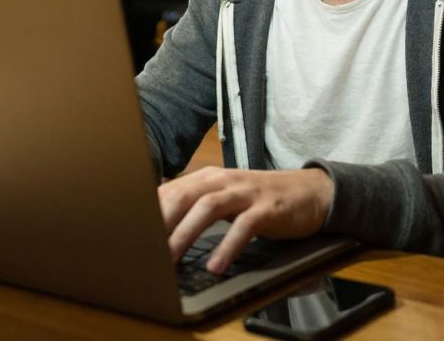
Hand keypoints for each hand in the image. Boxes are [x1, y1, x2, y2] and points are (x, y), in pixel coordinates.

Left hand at [158, 167, 333, 273]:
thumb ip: (196, 206)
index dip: (149, 211)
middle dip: (160, 221)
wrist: (311, 192)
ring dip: (186, 233)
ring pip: (208, 207)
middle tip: (143, 247)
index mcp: (208, 178)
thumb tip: (161, 225)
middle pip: (183, 195)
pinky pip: (244, 227)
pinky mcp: (266, 209)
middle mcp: (223, 180)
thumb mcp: (225, 198)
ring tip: (170, 258)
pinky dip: (228, 246)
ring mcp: (245, 193)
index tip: (131, 232)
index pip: (170, 190)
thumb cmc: (261, 199)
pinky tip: (216, 265)